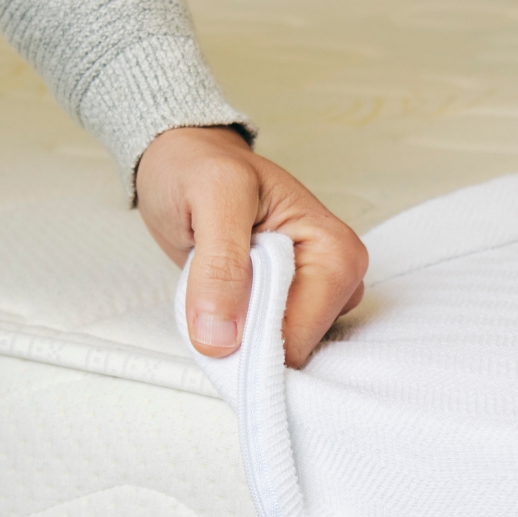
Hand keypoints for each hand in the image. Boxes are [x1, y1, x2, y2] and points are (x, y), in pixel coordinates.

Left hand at [136, 126, 367, 367]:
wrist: (182, 163)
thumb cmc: (201, 169)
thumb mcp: (213, 197)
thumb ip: (220, 266)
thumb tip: (221, 338)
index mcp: (335, 251)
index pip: (299, 336)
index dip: (248, 336)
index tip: (213, 313)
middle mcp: (335, 279)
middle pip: (292, 350)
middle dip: (243, 336)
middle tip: (211, 291)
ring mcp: (312, 296)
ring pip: (277, 353)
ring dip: (235, 335)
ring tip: (215, 288)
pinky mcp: (287, 305)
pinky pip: (263, 345)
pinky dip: (232, 334)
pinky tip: (219, 300)